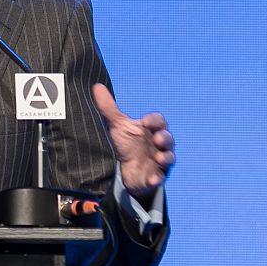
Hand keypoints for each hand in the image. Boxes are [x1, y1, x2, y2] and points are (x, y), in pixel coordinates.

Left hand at [92, 82, 173, 202]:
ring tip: (159, 158)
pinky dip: (157, 178)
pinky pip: (160, 178)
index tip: (145, 121)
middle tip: (157, 139)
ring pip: (169, 157)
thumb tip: (97, 86)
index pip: (159, 121)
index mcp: (151, 130)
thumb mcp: (116, 126)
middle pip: (168, 139)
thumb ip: (108, 107)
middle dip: (165, 138)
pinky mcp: (155, 176)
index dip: (155, 121)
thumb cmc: (126, 143)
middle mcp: (159, 145)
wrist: (126, 169)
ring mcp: (159, 161)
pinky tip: (153, 179)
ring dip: (166, 157)